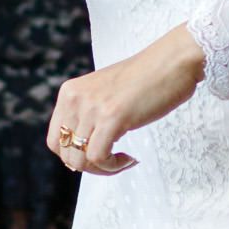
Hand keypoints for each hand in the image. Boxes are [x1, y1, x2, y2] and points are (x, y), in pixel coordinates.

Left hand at [47, 27, 205, 176]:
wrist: (173, 60)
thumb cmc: (148, 78)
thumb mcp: (105, 93)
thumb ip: (90, 113)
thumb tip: (83, 150)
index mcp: (70, 92)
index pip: (54, 140)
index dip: (74, 155)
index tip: (98, 155)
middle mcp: (75, 98)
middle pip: (66, 153)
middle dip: (89, 166)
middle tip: (113, 161)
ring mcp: (92, 107)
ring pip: (80, 159)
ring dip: (103, 168)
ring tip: (123, 160)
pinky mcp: (112, 117)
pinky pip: (98, 157)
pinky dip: (113, 166)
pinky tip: (129, 158)